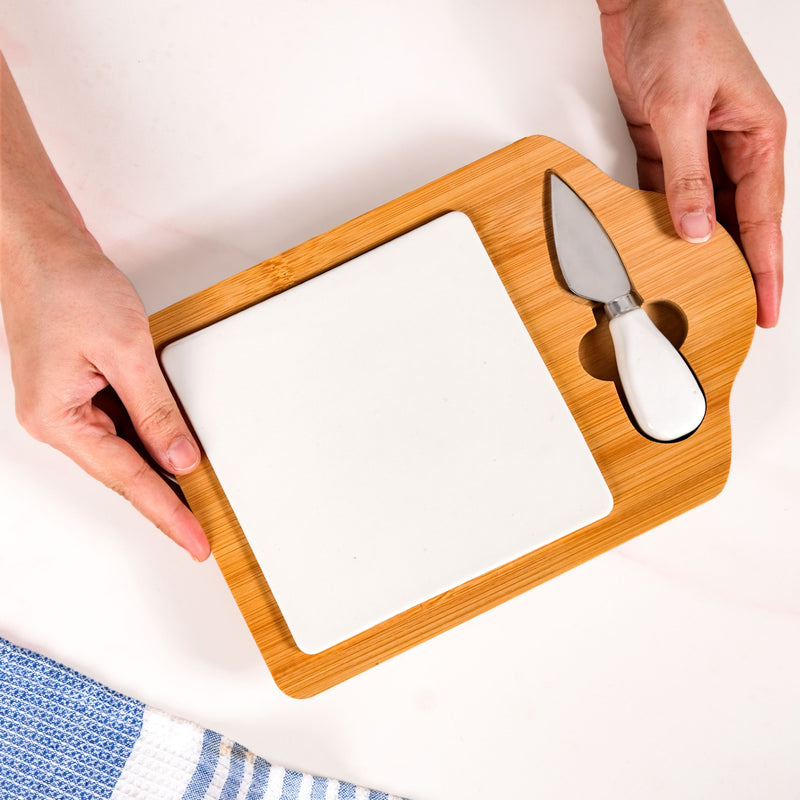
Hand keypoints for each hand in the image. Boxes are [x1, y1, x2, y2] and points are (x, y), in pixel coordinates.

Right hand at [1, 53, 208, 559]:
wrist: (40, 248)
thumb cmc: (68, 286)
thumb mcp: (126, 350)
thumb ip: (155, 410)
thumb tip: (180, 457)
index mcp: (60, 419)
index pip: (128, 480)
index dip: (168, 512)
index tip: (197, 541)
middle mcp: (57, 422)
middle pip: (122, 475)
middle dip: (164, 503)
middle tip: (201, 533)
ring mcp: (65, 408)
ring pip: (121, 454)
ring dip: (157, 474)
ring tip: (195, 503)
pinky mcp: (76, 392)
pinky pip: (118, 428)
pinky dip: (147, 441)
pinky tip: (171, 452)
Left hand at [597, 0, 785, 326]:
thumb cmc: (680, 30)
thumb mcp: (683, 109)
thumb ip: (687, 174)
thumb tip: (698, 231)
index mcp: (758, 137)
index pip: (763, 219)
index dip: (764, 268)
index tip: (766, 308)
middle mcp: (733, 147)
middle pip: (736, 222)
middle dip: (734, 267)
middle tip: (729, 310)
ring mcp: (698, 147)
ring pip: (700, 211)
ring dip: (694, 247)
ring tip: (689, 288)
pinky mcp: (664, 144)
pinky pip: (665, 192)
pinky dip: (658, 219)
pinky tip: (652, 245)